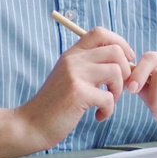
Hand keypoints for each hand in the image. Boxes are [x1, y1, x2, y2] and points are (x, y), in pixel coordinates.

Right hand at [14, 27, 135, 150]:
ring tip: (107, 103)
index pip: (100, 32)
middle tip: (115, 89)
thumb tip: (122, 63)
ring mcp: (75, 74)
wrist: (31, 124)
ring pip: (116, 71)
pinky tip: (98, 116)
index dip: (120, 43)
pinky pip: (108, 97)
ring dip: (118, 91)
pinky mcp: (77, 93)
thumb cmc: (54, 105)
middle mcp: (73, 60)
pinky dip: (108, 110)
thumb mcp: (68, 77)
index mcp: (72, 54)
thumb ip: (88, 67)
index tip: (125, 61)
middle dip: (125, 71)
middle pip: (115, 50)